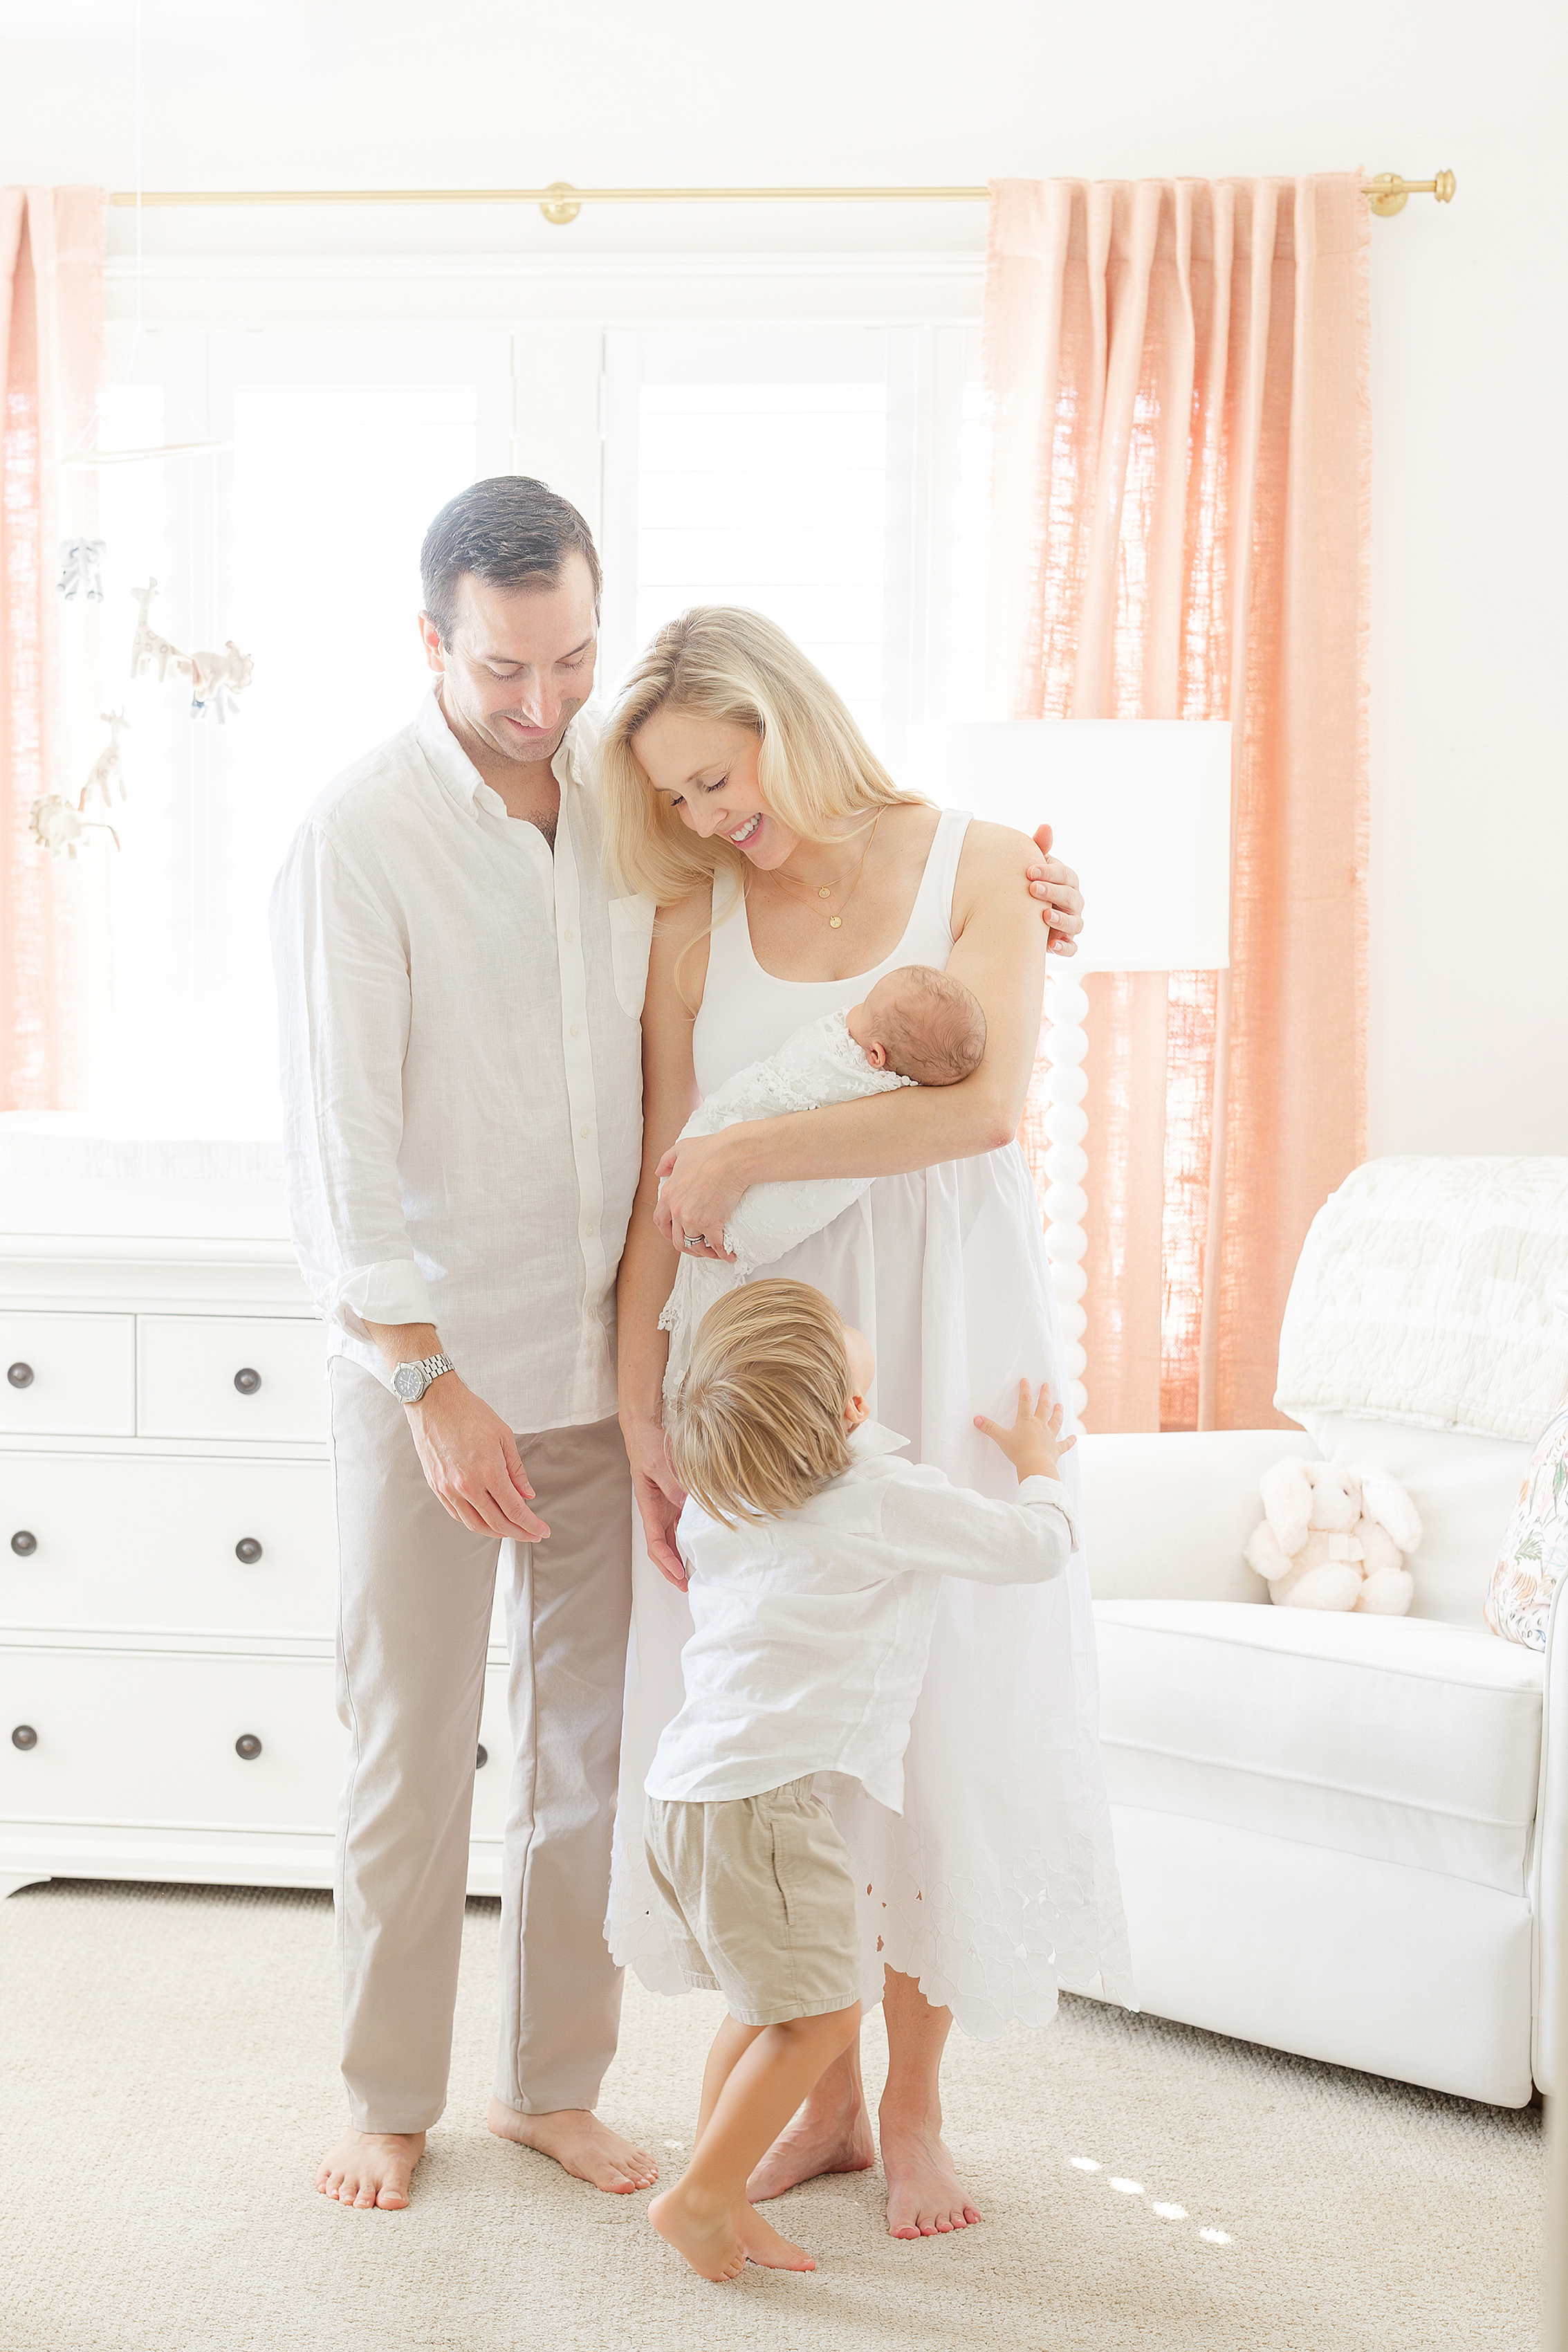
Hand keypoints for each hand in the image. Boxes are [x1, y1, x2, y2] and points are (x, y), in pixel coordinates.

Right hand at [405, 1374, 549, 1539]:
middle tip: (531, 1534)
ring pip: (475, 1524)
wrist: (434, 1402)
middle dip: (518, 1533)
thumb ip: (516, 1470)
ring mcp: (448, 1488)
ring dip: (495, 1532)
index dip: (531, 1524)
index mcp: (488, 1471)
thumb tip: (527, 1494)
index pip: (514, 1510)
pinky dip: (473, 1522)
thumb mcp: (504, 1436)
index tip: (541, 1530)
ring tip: (510, 1530)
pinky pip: (457, 1514)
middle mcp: (467, 1485)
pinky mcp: (436, 1486)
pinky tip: (484, 1519)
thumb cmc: (468, 1413)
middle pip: (497, 1523)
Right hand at [623, 1416, 688, 1588]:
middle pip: (660, 1548)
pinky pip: (680, 1525)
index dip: (666, 1562)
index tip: (679, 1575)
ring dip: (678, 1558)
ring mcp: (664, 1507)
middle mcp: (655, 1511)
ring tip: (692, 1574)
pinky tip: (699, 1546)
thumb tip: (687, 1506)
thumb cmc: (647, 1445)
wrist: (644, 1429)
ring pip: (670, 1540)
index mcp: (648, 1506)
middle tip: (686, 1586)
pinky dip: (687, 1539)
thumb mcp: (660, 1464)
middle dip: (670, 1570)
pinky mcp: (674, 1500)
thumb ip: (673, 1486)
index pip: (655, 1543)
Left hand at [653, 1130, 741, 1260]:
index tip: (677, 1234)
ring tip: (714, 1252)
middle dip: (687, 1247)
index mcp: (669, 1194)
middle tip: (698, 1247)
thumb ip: (667, 1160)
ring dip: (704, 1252)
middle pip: (677, 1239)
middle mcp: (677, 1210)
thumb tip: (659, 1172)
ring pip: (694, 1246)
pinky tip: (730, 1255)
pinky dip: (724, 1254)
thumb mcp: (681, 1149)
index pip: (661, 1221)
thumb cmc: (711, 1150)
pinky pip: (717, 1247)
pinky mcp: (712, 1225)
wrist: (731, 1157)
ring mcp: (693, 1219)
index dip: (668, 1231)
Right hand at [974, 1379, 1076, 1482]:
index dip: (1025, 1390)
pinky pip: (1065, 1444)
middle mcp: (1040, 1425)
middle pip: (1044, 1406)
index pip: (1025, 1401)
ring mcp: (1050, 1436)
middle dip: (1045, 1395)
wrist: (1035, 1464)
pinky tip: (1074, 1437)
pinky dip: (1070, 1441)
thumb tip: (976, 1419)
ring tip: (1060, 1405)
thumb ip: (989, 1428)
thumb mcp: (1001, 1438)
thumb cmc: (1018, 1451)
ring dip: (1058, 1412)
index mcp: (1026, 1421)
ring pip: (1055, 1421)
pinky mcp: (1056, 1449)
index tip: (1026, 1380)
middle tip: (1047, 1385)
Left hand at [1026, 823, 1084, 957]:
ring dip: (1061, 919)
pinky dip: (1064, 947)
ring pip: (1075, 923)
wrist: (1017, 915)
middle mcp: (1073, 902)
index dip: (1050, 873)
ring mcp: (1071, 923)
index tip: (1029, 871)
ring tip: (1043, 916)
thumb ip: (1039, 849)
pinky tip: (1051, 945)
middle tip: (1032, 889)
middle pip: (1071, 897)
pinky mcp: (1065, 943)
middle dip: (1053, 892)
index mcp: (1067, 882)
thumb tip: (1046, 826)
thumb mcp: (1031, 868)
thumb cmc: (1027, 885)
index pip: (1066, 875)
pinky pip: (1072, 948)